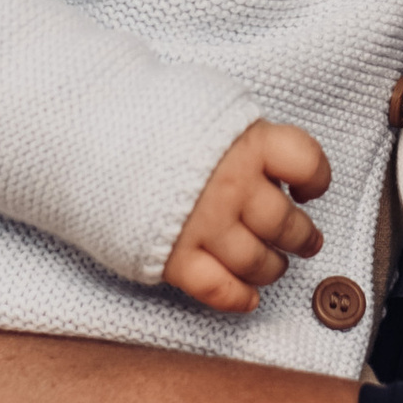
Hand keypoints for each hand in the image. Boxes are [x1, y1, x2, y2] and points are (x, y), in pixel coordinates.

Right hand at [164, 118, 331, 313]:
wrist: (86, 129)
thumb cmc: (148, 114)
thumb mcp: (206, 104)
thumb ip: (240, 132)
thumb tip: (267, 152)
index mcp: (246, 141)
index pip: (306, 163)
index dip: (315, 179)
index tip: (308, 189)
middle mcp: (232, 185)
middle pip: (285, 223)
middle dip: (301, 236)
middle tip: (306, 241)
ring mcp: (204, 224)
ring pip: (257, 261)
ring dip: (272, 268)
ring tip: (274, 266)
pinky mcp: (174, 256)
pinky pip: (217, 288)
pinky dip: (238, 298)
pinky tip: (248, 298)